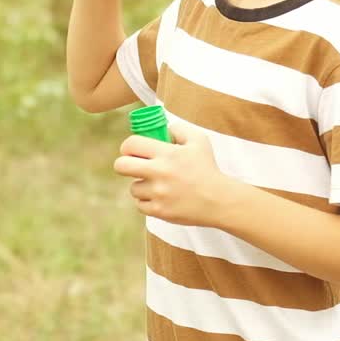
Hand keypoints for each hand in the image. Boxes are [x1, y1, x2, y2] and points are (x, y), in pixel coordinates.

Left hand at [112, 120, 232, 227]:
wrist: (218, 200)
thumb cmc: (207, 168)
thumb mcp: (199, 140)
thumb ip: (178, 129)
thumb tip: (163, 129)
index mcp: (167, 153)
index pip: (131, 144)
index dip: (128, 147)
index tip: (132, 151)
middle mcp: (159, 172)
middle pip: (121, 166)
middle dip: (124, 164)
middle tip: (133, 166)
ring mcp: (158, 193)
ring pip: (133, 188)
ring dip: (141, 185)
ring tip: (156, 185)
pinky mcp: (158, 210)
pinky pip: (140, 204)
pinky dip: (147, 201)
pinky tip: (160, 197)